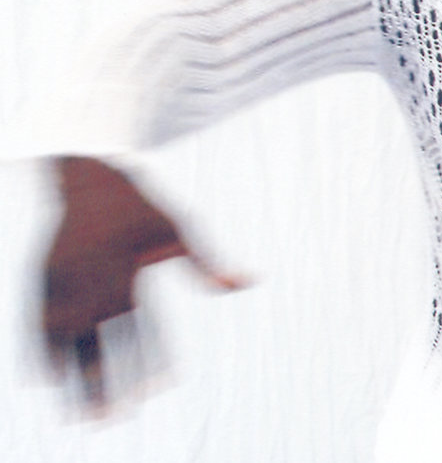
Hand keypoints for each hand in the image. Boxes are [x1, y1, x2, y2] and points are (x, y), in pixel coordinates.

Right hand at [42, 156, 244, 410]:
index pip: (139, 327)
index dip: (149, 359)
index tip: (160, 389)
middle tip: (111, 418)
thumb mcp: (180, 229)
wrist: (88, 176)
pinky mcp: (42, 280)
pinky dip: (41, 351)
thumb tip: (250, 281)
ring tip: (81, 412)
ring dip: (73, 377)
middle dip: (103, 381)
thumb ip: (208, 263)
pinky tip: (48, 380)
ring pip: (66, 340)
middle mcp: (90, 282)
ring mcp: (61, 283)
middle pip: (98, 342)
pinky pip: (37, 323)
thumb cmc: (140, 206)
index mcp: (125, 272)